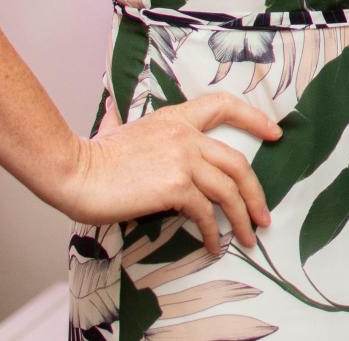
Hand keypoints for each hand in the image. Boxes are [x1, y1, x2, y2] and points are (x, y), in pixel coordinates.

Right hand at [54, 93, 281, 251]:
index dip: (254, 118)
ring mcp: (183, 159)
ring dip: (242, 218)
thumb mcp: (111, 128)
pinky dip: (213, 231)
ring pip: (229, 190)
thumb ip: (117, 117)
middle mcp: (185, 135)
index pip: (223, 106)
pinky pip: (205, 211)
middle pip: (237, 162)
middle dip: (255, 192)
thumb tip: (109, 105)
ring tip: (247, 237)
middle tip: (263, 215)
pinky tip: (212, 244)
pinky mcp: (175, 186)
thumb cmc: (90, 157)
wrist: (74, 172)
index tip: (275, 132)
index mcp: (175, 118)